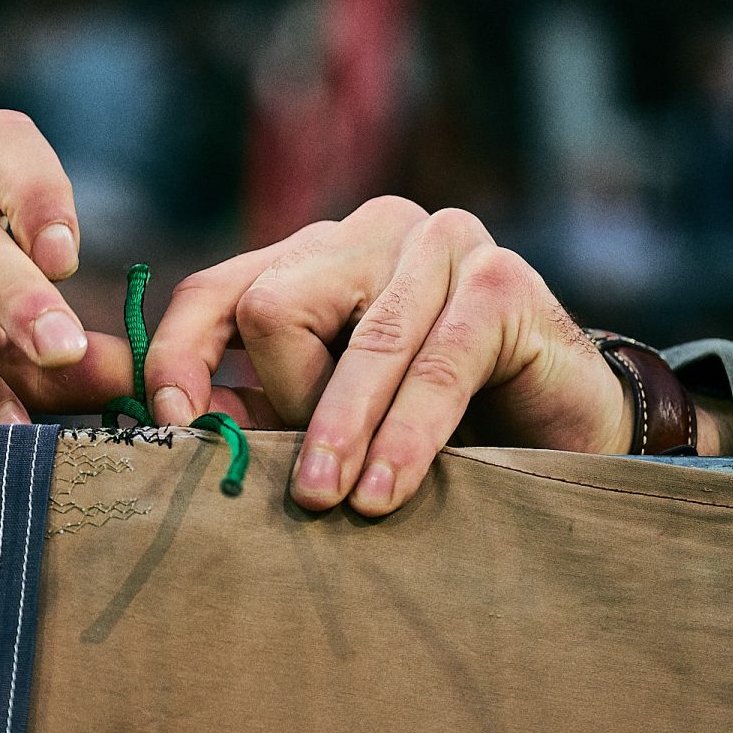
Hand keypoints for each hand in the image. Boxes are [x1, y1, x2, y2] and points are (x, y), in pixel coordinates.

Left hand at [143, 196, 707, 516]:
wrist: (560, 428)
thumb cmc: (430, 424)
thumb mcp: (327, 411)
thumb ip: (257, 403)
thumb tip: (171, 417)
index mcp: (316, 254)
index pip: (217, 291)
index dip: (181, 357)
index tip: (172, 426)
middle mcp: (373, 231)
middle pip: (273, 307)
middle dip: (282, 402)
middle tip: (306, 482)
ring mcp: (442, 244)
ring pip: (356, 341)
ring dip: (337, 432)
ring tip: (326, 501)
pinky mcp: (502, 281)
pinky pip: (435, 367)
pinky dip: (405, 438)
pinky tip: (386, 493)